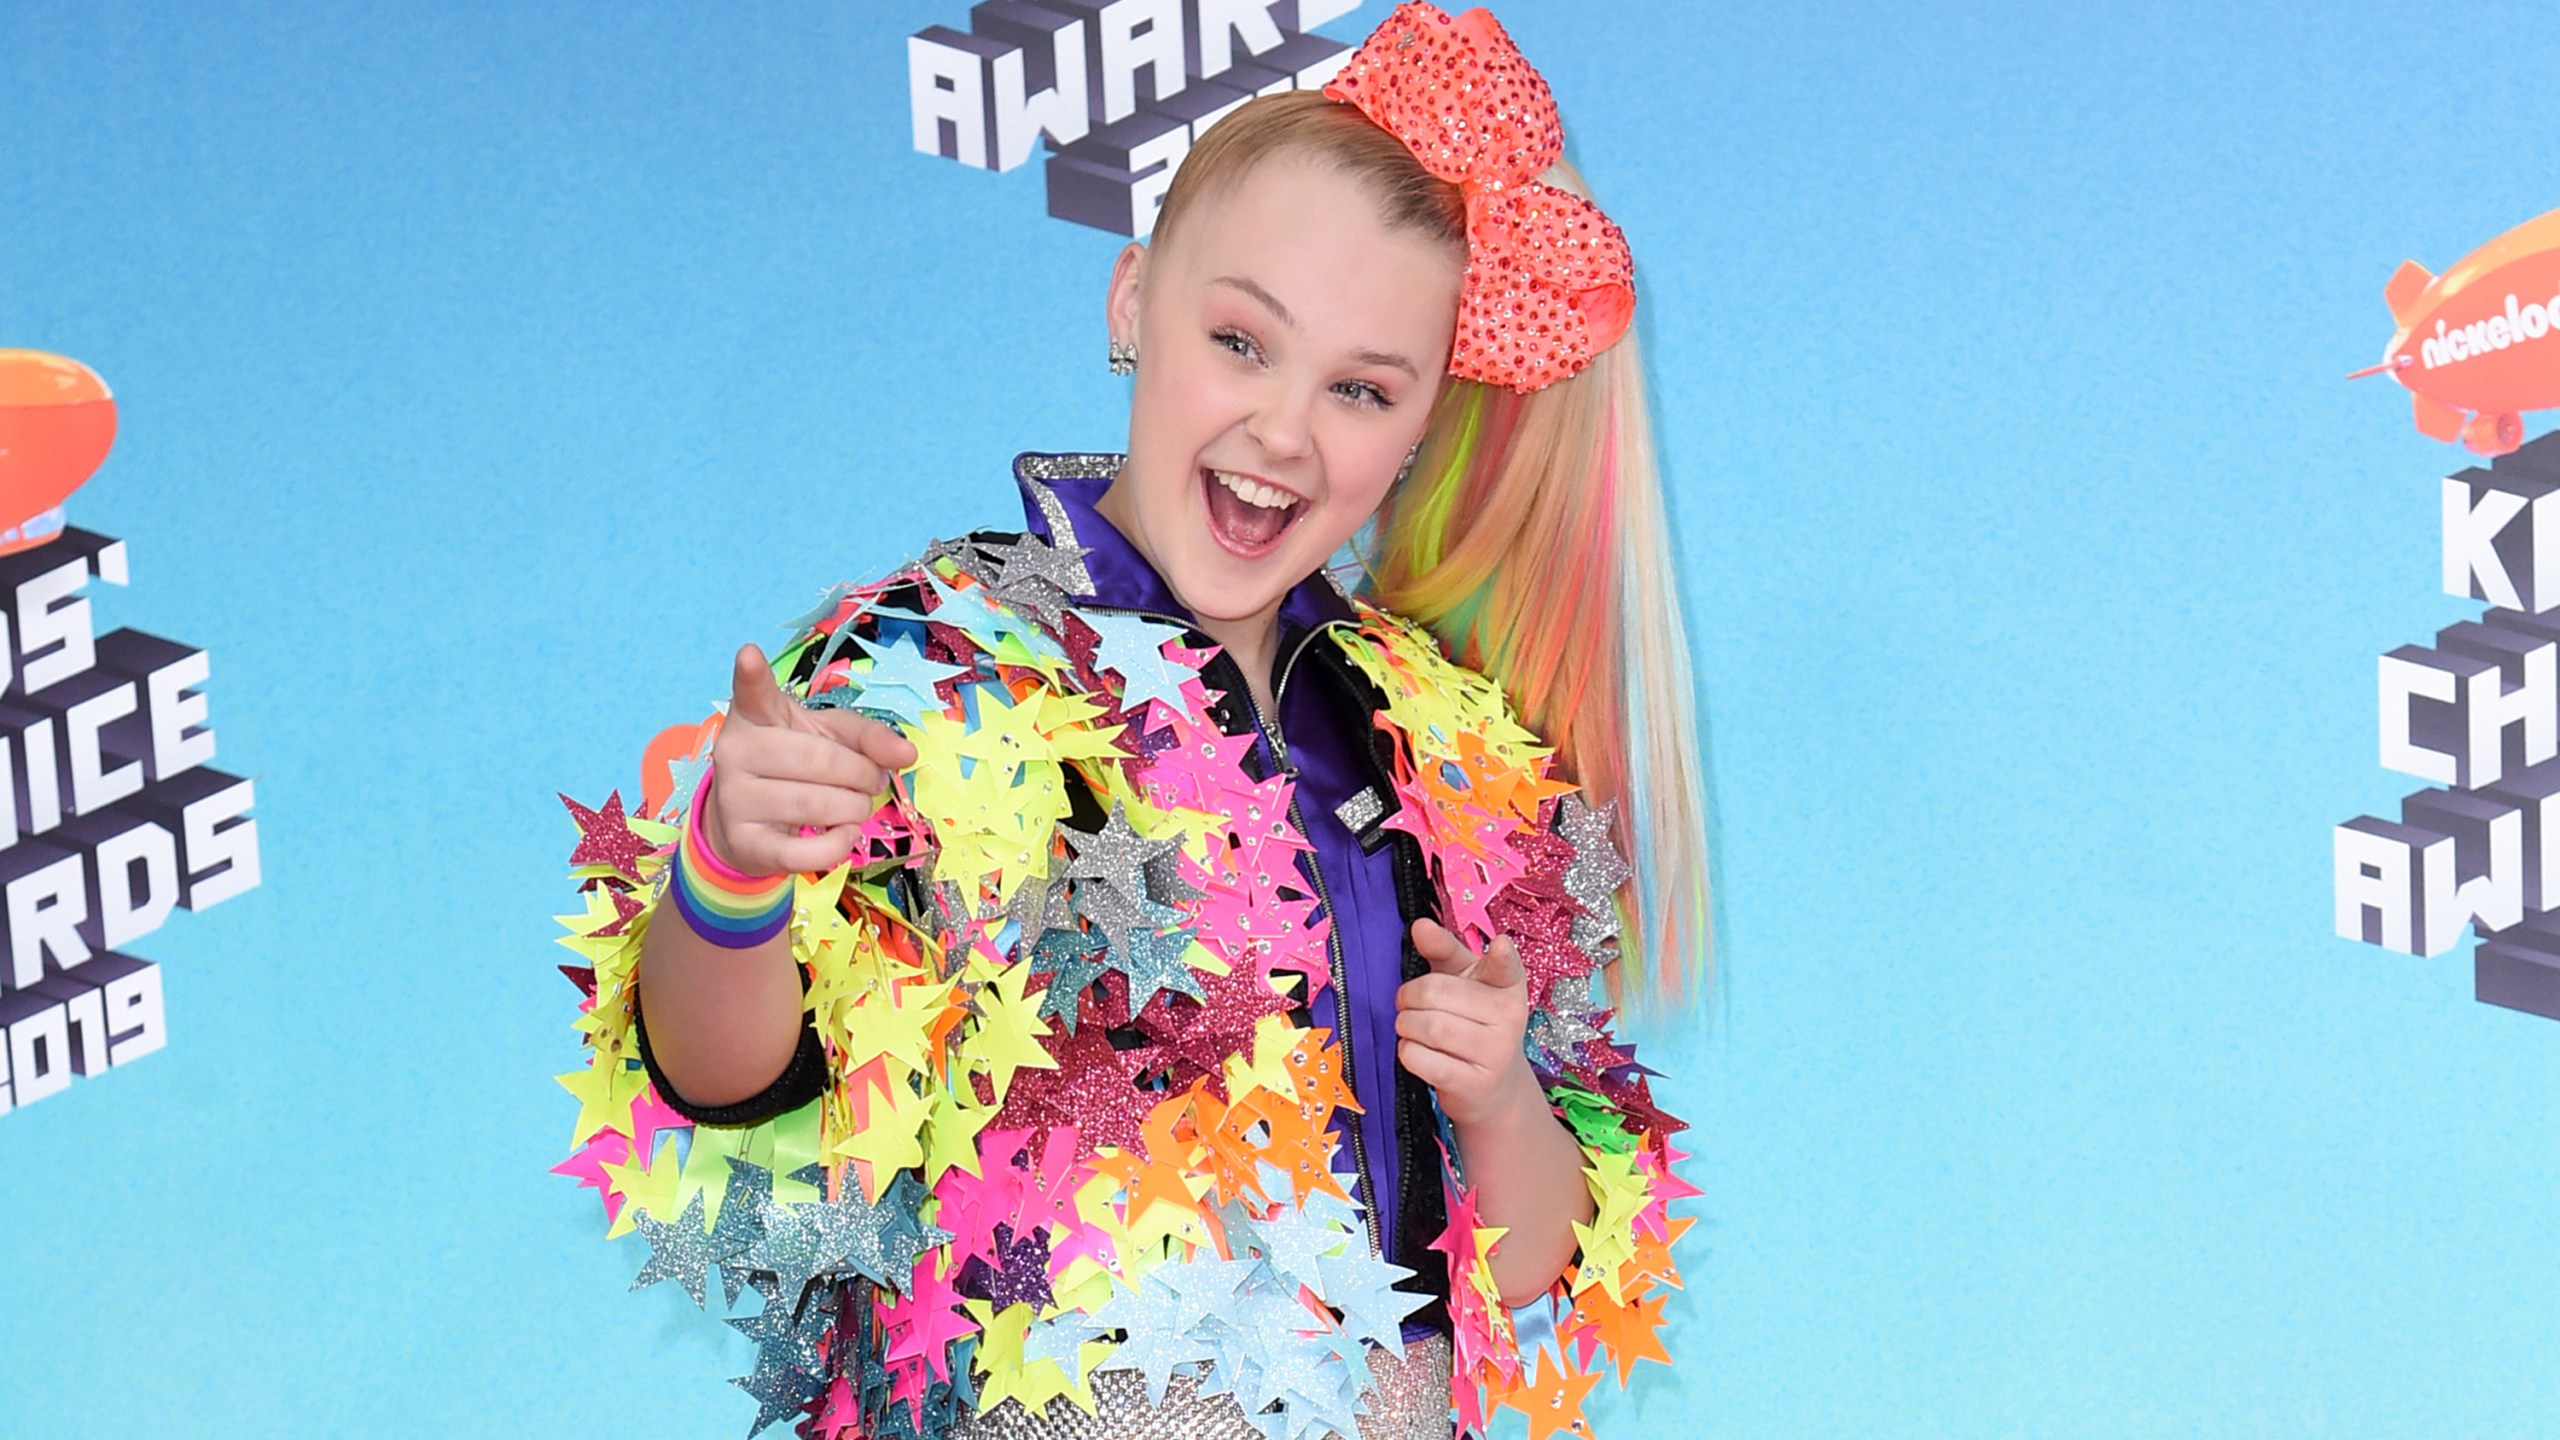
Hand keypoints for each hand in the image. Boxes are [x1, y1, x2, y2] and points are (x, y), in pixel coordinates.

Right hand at [699, 644, 917, 877]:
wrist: (750, 825)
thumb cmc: (795, 768)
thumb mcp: (830, 738)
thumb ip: (868, 736)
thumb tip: (907, 754)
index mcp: (755, 716)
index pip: (753, 693)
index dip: (752, 674)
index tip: (750, 654)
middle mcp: (735, 752)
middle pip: (819, 760)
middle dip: (863, 774)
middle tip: (873, 780)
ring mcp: (733, 798)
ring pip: (816, 805)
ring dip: (856, 808)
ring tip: (858, 805)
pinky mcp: (744, 843)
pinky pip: (802, 853)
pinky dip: (837, 845)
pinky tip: (845, 833)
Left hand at [1395, 917, 1538, 1128]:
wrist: (1494, 1088)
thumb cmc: (1472, 1022)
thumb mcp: (1462, 980)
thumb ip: (1443, 950)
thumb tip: (1420, 925)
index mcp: (1508, 985)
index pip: (1506, 967)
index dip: (1502, 955)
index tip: (1501, 945)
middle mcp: (1509, 1017)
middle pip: (1436, 993)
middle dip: (1408, 997)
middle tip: (1406, 1004)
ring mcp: (1496, 1053)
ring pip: (1428, 1027)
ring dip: (1405, 1025)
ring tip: (1410, 1027)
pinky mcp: (1475, 1084)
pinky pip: (1422, 1059)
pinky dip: (1407, 1051)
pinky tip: (1416, 1050)